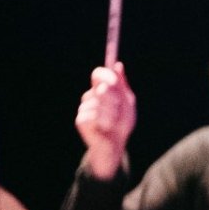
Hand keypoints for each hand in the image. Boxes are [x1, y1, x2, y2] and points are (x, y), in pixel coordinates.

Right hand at [75, 63, 135, 178]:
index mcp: (100, 90)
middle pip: (100, 87)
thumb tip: (118, 65)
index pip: (98, 74)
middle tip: (118, 106)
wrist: (116, 144)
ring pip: (99, 103)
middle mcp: (90, 97)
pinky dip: (104, 122)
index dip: (105, 75)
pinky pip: (94, 115)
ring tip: (114, 122)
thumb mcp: (127, 103)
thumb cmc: (122, 123)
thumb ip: (122, 85)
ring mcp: (84, 108)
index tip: (114, 80)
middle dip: (114, 97)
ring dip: (112, 113)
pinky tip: (106, 128)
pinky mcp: (80, 120)